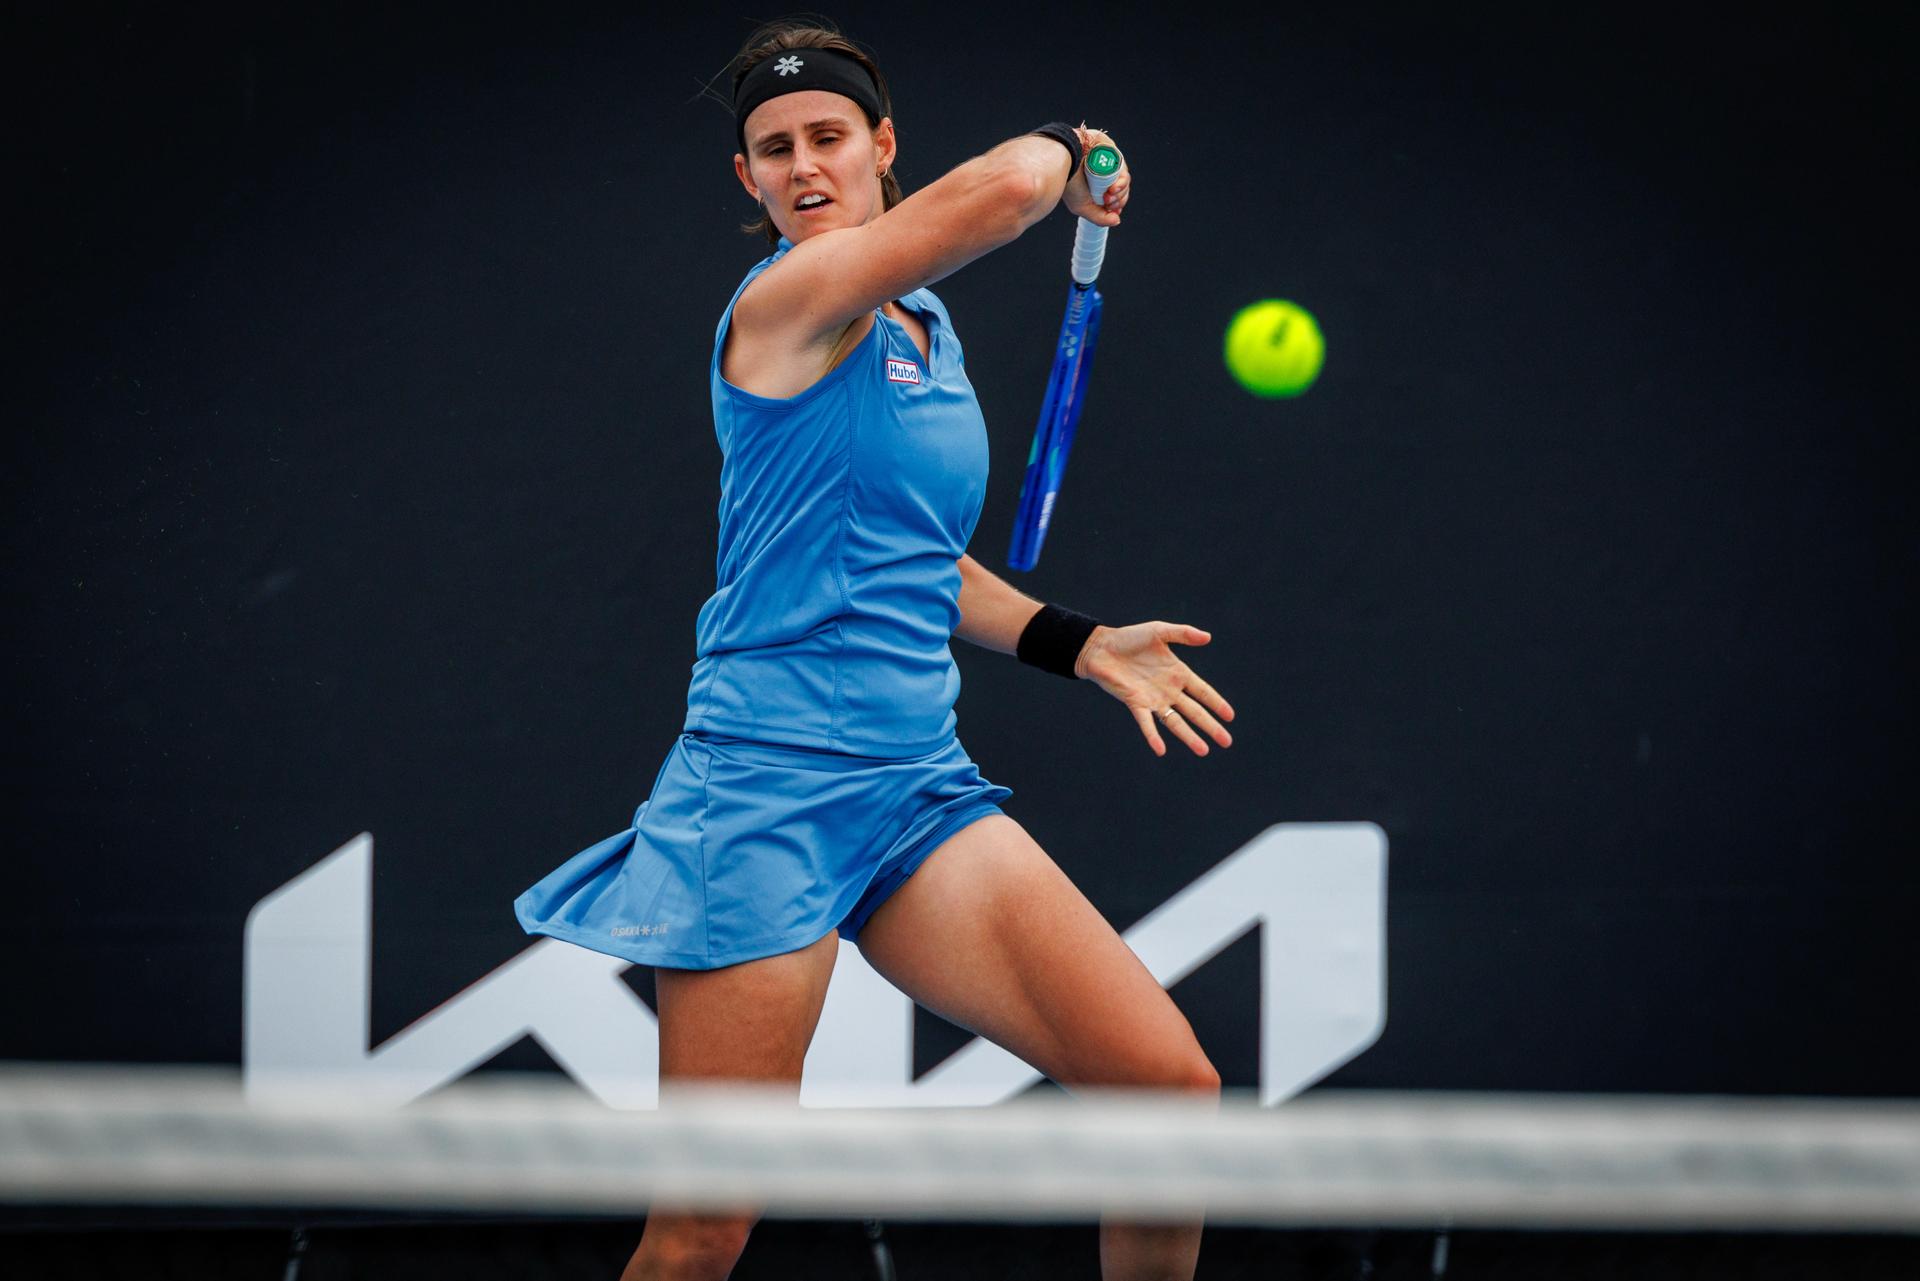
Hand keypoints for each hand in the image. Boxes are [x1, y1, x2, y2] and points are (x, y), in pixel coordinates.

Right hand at [1060, 123, 1129, 226]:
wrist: (1062, 162)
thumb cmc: (1068, 183)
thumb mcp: (1082, 207)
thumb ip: (1099, 217)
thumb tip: (1116, 221)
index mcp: (1096, 184)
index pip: (1115, 195)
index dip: (1117, 204)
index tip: (1113, 210)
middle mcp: (1103, 172)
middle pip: (1121, 187)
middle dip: (1119, 199)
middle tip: (1108, 202)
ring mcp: (1107, 160)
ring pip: (1123, 177)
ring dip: (1121, 190)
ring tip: (1109, 195)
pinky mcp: (1109, 149)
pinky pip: (1120, 164)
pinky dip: (1121, 178)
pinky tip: (1113, 187)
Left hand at [1075, 621, 1233, 756]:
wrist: (1101, 647)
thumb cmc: (1129, 638)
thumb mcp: (1159, 631)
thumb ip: (1183, 633)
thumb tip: (1208, 637)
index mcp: (1177, 673)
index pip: (1203, 692)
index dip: (1217, 704)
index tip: (1230, 717)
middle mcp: (1168, 690)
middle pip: (1194, 712)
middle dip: (1210, 726)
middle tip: (1227, 742)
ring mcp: (1153, 699)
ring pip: (1175, 722)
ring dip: (1189, 737)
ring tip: (1203, 751)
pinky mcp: (1135, 704)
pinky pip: (1146, 723)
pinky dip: (1153, 736)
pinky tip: (1160, 750)